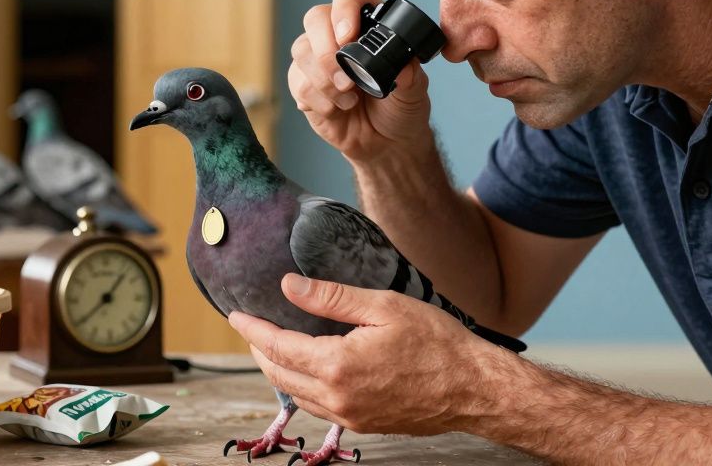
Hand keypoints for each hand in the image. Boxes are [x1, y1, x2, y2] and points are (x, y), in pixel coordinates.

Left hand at [229, 274, 506, 435]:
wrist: (474, 388)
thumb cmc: (436, 342)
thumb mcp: (382, 306)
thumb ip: (330, 298)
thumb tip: (288, 286)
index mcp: (337, 365)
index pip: (277, 346)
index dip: (252, 330)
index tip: (236, 315)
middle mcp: (337, 397)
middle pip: (279, 374)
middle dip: (259, 350)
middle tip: (251, 328)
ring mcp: (350, 416)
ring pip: (297, 395)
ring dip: (279, 370)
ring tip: (274, 346)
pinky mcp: (365, 424)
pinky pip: (319, 407)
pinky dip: (303, 387)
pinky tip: (308, 370)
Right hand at [289, 0, 433, 163]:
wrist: (386, 143)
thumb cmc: (400, 109)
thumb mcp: (415, 92)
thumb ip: (411, 76)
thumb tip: (403, 65)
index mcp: (368, 25)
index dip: (344, 9)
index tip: (347, 35)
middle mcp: (338, 36)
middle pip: (315, 18)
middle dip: (326, 49)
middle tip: (346, 79)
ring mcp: (318, 59)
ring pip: (301, 50)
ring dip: (322, 78)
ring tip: (348, 99)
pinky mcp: (304, 84)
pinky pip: (296, 81)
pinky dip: (317, 99)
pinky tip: (336, 109)